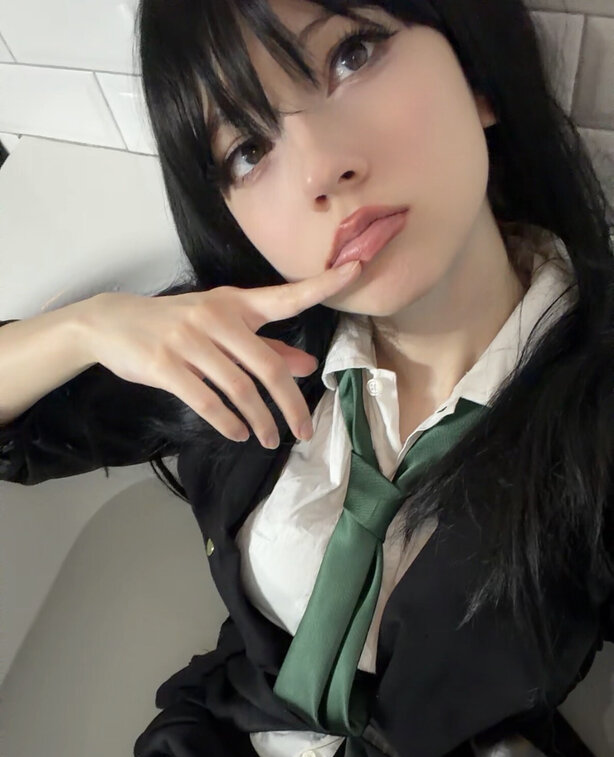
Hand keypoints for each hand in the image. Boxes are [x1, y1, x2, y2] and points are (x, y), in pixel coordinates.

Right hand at [76, 260, 361, 447]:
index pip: (286, 296)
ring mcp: (189, 341)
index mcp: (235, 304)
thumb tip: (309, 367)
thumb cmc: (174, 324)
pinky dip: (227, 422)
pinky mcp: (165, 365)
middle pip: (267, 366)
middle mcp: (216, 319)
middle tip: (303, 431)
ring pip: (238, 388)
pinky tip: (239, 434)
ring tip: (271, 439)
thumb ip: (266, 347)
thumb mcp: (221, 327)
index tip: (356, 269)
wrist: (112, 323)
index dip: (322, 284)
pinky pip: (206, 400)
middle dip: (290, 404)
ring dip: (260, 420)